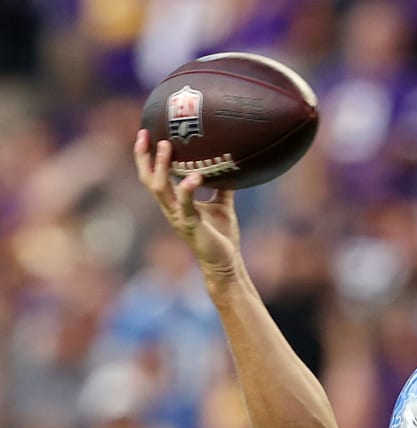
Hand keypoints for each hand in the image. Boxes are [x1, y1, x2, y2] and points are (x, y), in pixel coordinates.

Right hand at [134, 129, 242, 281]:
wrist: (226, 263)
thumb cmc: (222, 236)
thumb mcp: (222, 206)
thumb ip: (221, 188)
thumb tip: (231, 168)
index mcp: (175, 203)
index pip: (154, 176)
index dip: (147, 156)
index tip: (146, 133)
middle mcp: (171, 208)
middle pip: (148, 179)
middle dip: (144, 156)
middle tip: (145, 134)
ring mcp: (179, 217)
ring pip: (160, 188)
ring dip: (162, 166)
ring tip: (167, 146)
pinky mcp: (191, 225)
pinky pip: (186, 204)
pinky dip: (188, 189)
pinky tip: (195, 176)